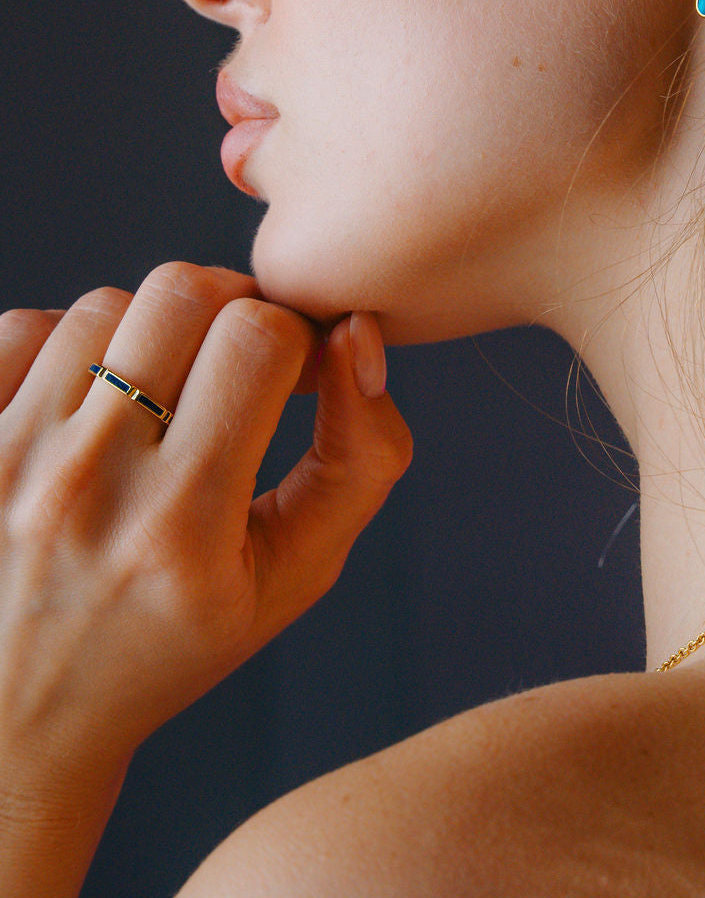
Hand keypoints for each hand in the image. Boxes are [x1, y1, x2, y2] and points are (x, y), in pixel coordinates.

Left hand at [0, 262, 413, 792]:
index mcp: (182, 529)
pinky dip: (68, 347)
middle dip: (231, 310)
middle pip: (183, 291)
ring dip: (149, 335)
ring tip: (156, 397)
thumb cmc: (170, 642)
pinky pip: (26, 325)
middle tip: (235, 362)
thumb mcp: (294, 577)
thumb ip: (361, 458)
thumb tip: (357, 333)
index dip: (296, 336)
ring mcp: (8, 460)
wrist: (18, 721)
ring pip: (106, 304)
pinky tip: (86, 405)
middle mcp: (87, 488)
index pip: (260, 338)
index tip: (293, 374)